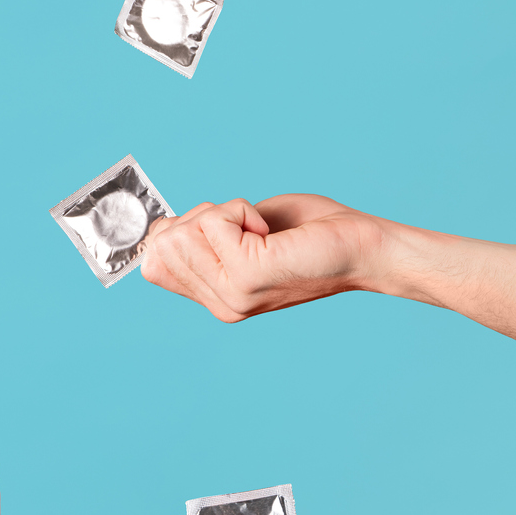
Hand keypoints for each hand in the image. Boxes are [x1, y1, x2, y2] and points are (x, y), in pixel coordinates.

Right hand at [141, 194, 388, 321]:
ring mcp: (232, 294)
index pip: (151, 264)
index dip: (177, 232)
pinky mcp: (249, 274)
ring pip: (183, 231)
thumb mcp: (243, 234)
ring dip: (222, 212)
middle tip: (247, 227)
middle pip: (162, 245)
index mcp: (218, 299)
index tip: (226, 230)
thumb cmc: (313, 232)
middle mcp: (221, 305)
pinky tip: (268, 229)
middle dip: (201, 217)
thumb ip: (202, 236)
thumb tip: (159, 230)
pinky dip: (240, 210)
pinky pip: (215, 221)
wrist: (364, 248)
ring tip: (259, 229)